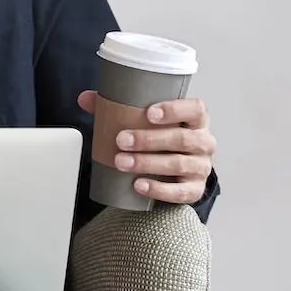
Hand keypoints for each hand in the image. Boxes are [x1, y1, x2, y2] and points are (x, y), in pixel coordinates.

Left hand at [78, 91, 215, 203]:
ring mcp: (201, 167)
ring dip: (147, 163)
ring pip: (178, 164)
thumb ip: (119, 107)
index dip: (174, 110)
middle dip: (148, 139)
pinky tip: (139, 185)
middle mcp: (204, 142)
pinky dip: (158, 189)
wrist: (182, 171)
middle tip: (121, 140)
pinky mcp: (195, 190)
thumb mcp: (149, 122)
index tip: (149, 113)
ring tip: (122, 162)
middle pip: (181, 139)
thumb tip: (85, 98)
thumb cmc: (164, 139)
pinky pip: (180, 192)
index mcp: (196, 120)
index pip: (195, 109)